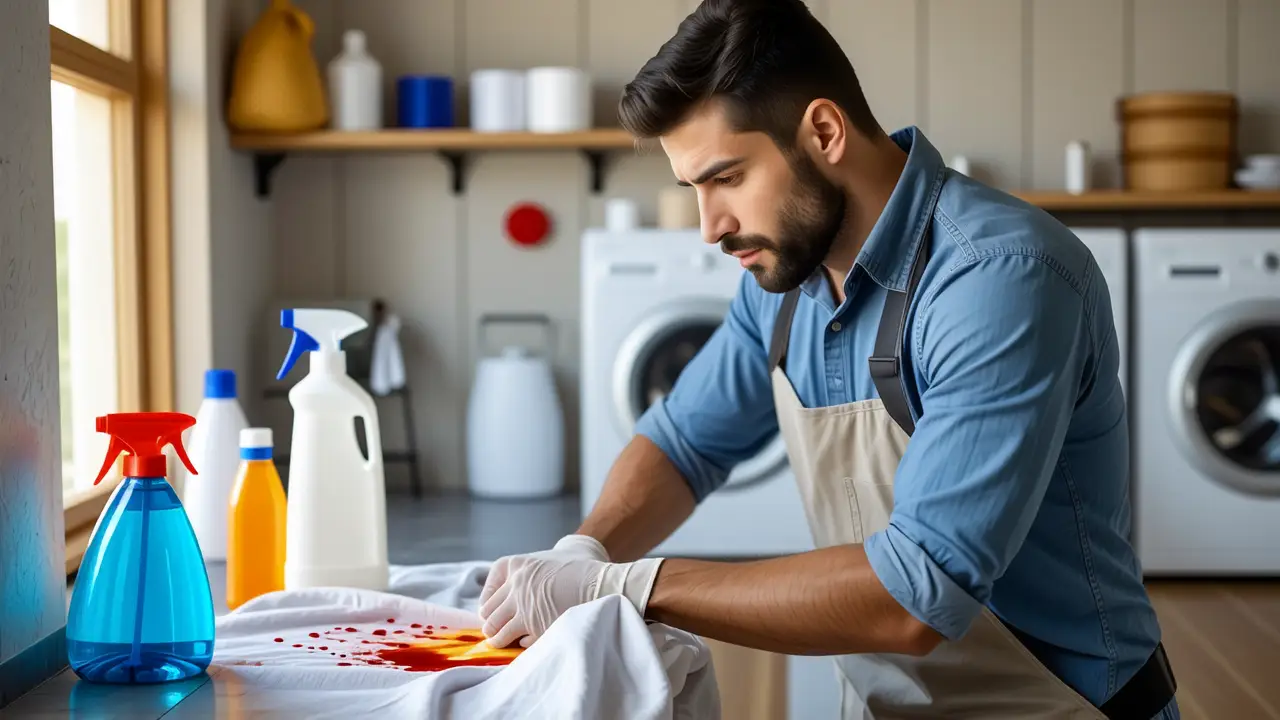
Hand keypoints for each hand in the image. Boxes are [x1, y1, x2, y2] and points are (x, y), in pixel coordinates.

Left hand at [479, 554, 663, 647]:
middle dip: (491, 625)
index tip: (489, 613)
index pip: (488, 592)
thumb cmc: (579, 568)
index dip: (487, 605)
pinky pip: (518, 642)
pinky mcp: (534, 626)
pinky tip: (527, 643)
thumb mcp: (546, 562)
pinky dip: (521, 645)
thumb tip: (508, 600)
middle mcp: (515, 585)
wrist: (601, 581)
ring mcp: (523, 606)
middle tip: (494, 632)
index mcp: (515, 565)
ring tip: (503, 642)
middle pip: (489, 613)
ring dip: (499, 639)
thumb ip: (525, 576)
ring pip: (497, 631)